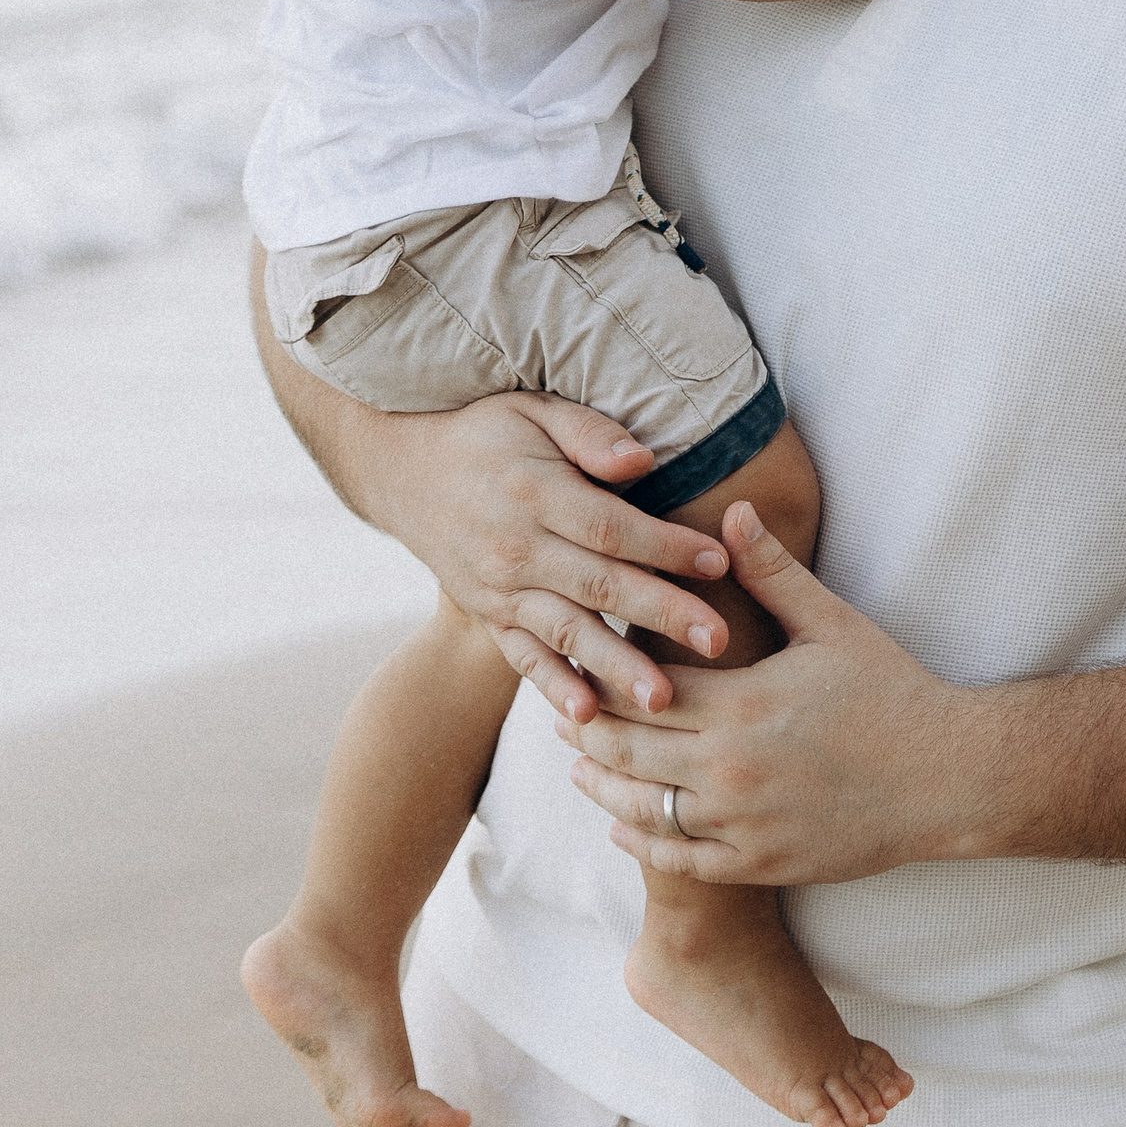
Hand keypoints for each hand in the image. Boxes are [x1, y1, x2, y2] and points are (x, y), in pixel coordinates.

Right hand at [362, 389, 741, 720]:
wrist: (405, 471)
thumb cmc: (486, 432)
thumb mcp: (534, 410)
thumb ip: (589, 433)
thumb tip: (643, 460)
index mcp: (536, 494)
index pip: (612, 527)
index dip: (666, 546)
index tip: (720, 562)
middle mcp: (515, 548)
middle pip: (600, 585)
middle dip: (662, 614)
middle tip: (717, 640)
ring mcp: (499, 590)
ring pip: (566, 632)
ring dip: (615, 667)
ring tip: (662, 700)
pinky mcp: (489, 616)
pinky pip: (524, 658)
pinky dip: (554, 687)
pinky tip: (588, 716)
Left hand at [562, 505, 987, 882]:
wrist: (948, 778)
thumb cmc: (892, 692)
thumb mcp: (832, 624)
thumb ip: (773, 573)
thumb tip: (735, 509)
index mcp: (743, 702)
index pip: (642, 687)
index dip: (603, 674)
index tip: (578, 657)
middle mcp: (731, 768)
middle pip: (627, 747)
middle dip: (587, 728)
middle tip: (560, 709)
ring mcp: (742, 823)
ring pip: (641, 807)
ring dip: (601, 784)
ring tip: (577, 765)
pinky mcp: (758, 864)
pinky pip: (679, 858)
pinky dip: (640, 840)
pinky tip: (621, 823)